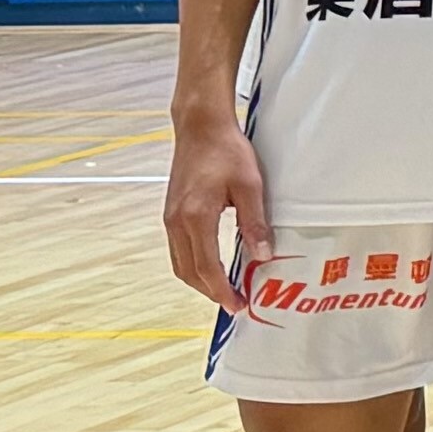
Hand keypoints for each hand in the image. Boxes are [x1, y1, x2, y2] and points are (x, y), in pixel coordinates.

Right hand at [162, 111, 266, 305]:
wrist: (200, 127)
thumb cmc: (226, 151)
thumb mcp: (250, 185)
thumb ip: (255, 222)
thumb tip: (262, 256)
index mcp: (195, 218)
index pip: (206, 268)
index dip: (222, 291)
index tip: (239, 305)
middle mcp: (176, 223)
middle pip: (188, 272)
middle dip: (210, 292)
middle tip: (235, 303)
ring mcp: (170, 219)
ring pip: (180, 263)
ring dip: (200, 281)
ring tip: (225, 289)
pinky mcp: (171, 213)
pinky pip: (179, 250)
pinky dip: (194, 265)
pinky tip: (212, 265)